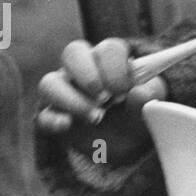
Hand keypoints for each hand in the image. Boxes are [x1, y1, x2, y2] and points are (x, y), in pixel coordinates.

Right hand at [36, 37, 166, 167]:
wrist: (128, 146)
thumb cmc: (138, 114)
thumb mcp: (152, 107)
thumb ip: (150, 97)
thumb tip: (140, 92)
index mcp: (110, 61)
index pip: (108, 49)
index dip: (116, 67)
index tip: (125, 89)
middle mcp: (83, 70)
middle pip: (73, 53)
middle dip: (89, 74)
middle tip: (106, 98)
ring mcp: (64, 92)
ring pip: (50, 82)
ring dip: (72, 99)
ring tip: (96, 117)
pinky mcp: (53, 116)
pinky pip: (43, 114)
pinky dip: (54, 119)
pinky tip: (67, 125)